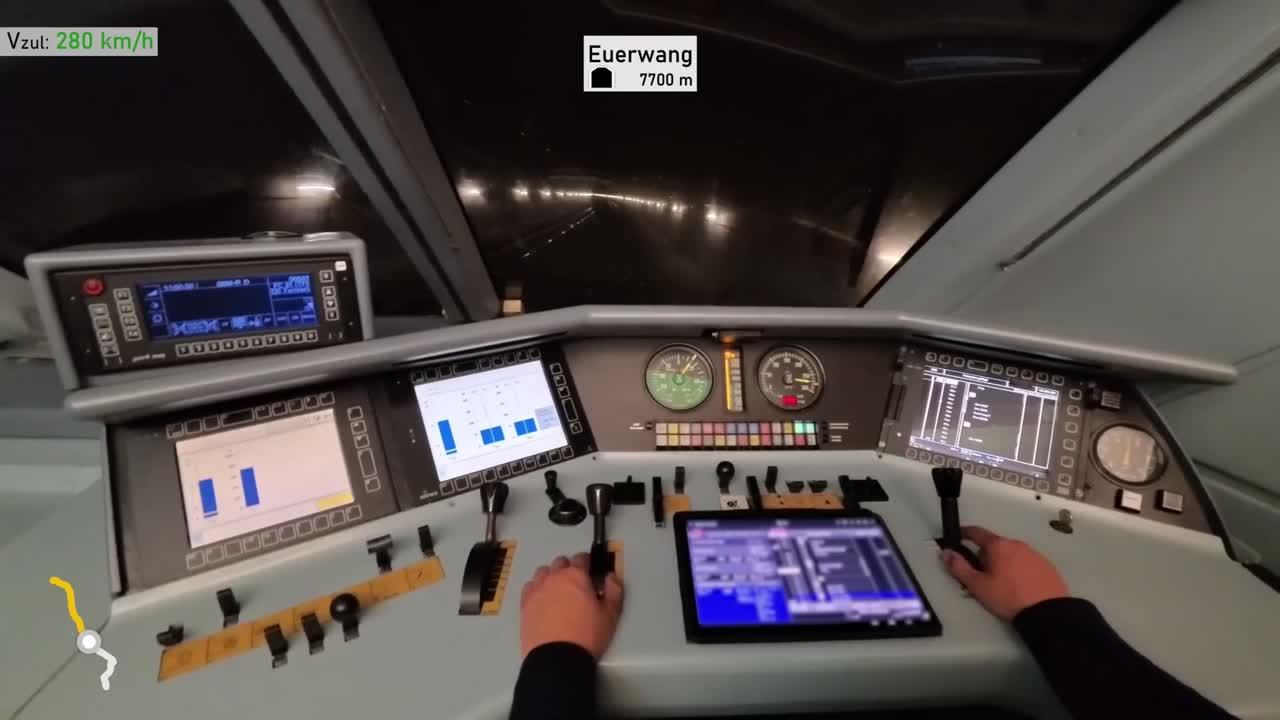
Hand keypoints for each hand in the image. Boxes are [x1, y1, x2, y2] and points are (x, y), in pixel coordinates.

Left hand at [519, 553, 622, 658]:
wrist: (556, 658)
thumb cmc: (586, 636)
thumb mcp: (610, 615)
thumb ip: (614, 591)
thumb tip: (611, 577)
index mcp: (576, 576)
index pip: (581, 558)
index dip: (588, 563)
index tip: (591, 572)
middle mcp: (554, 577)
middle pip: (560, 562)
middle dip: (569, 568)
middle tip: (577, 583)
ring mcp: (537, 589)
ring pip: (543, 572)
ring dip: (551, 576)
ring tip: (559, 590)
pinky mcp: (525, 603)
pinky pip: (529, 586)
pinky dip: (537, 588)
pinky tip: (543, 599)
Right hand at [942, 525, 1068, 620]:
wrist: (1047, 612)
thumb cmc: (1009, 597)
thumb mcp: (978, 586)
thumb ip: (959, 567)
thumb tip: (946, 553)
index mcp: (998, 546)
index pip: (977, 532)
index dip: (965, 533)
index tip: (959, 535)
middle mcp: (1017, 545)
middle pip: (995, 545)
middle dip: (986, 557)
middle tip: (982, 576)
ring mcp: (1034, 554)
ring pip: (1012, 555)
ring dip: (1004, 563)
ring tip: (1003, 586)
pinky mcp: (1047, 566)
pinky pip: (1027, 563)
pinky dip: (1020, 570)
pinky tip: (1020, 587)